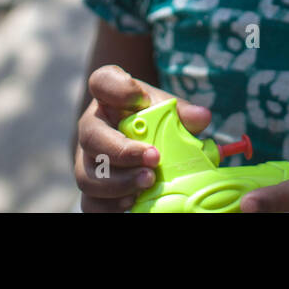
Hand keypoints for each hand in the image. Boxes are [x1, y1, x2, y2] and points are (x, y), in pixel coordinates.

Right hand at [73, 65, 211, 212]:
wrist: (142, 139)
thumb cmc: (152, 118)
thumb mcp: (166, 109)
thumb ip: (180, 111)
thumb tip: (201, 118)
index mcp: (108, 97)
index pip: (102, 81)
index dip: (118, 89)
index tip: (141, 98)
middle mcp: (91, 126)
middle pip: (91, 136)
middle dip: (123, 151)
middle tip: (154, 158)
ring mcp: (86, 159)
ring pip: (88, 175)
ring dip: (120, 182)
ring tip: (148, 182)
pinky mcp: (91, 189)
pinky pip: (91, 203)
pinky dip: (111, 206)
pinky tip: (133, 203)